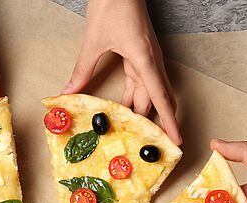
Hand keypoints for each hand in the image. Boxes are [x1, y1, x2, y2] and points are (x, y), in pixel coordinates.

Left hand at [65, 0, 181, 144]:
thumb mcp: (93, 41)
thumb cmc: (112, 5)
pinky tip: (127, 109)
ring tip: (136, 133)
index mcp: (144, 59)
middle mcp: (151, 61)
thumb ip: (83, 69)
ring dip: (144, 111)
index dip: (169, 121)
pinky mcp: (142, 54)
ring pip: (150, 92)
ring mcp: (148, 58)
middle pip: (156, 99)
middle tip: (150, 145)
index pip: (160, 98)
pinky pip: (143, 82)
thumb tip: (70, 92)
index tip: (177, 139)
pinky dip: (137, 98)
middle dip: (155, 122)